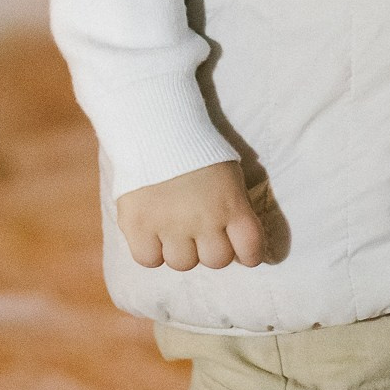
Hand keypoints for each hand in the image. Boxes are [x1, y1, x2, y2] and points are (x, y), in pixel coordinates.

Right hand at [116, 160, 265, 270]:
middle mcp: (204, 221)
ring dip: (181, 249)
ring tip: (174, 227)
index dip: (248, 254)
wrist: (158, 127)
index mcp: (232, 206)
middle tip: (201, 231)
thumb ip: (235, 209)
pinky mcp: (139, 226)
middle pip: (216, 261)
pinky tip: (152, 233)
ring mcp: (170, 226)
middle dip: (211, 248)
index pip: (251, 250)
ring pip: (182, 263)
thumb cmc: (199, 151)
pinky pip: (149, 259)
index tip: (243, 251)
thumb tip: (241, 244)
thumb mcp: (230, 176)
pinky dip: (152, 251)